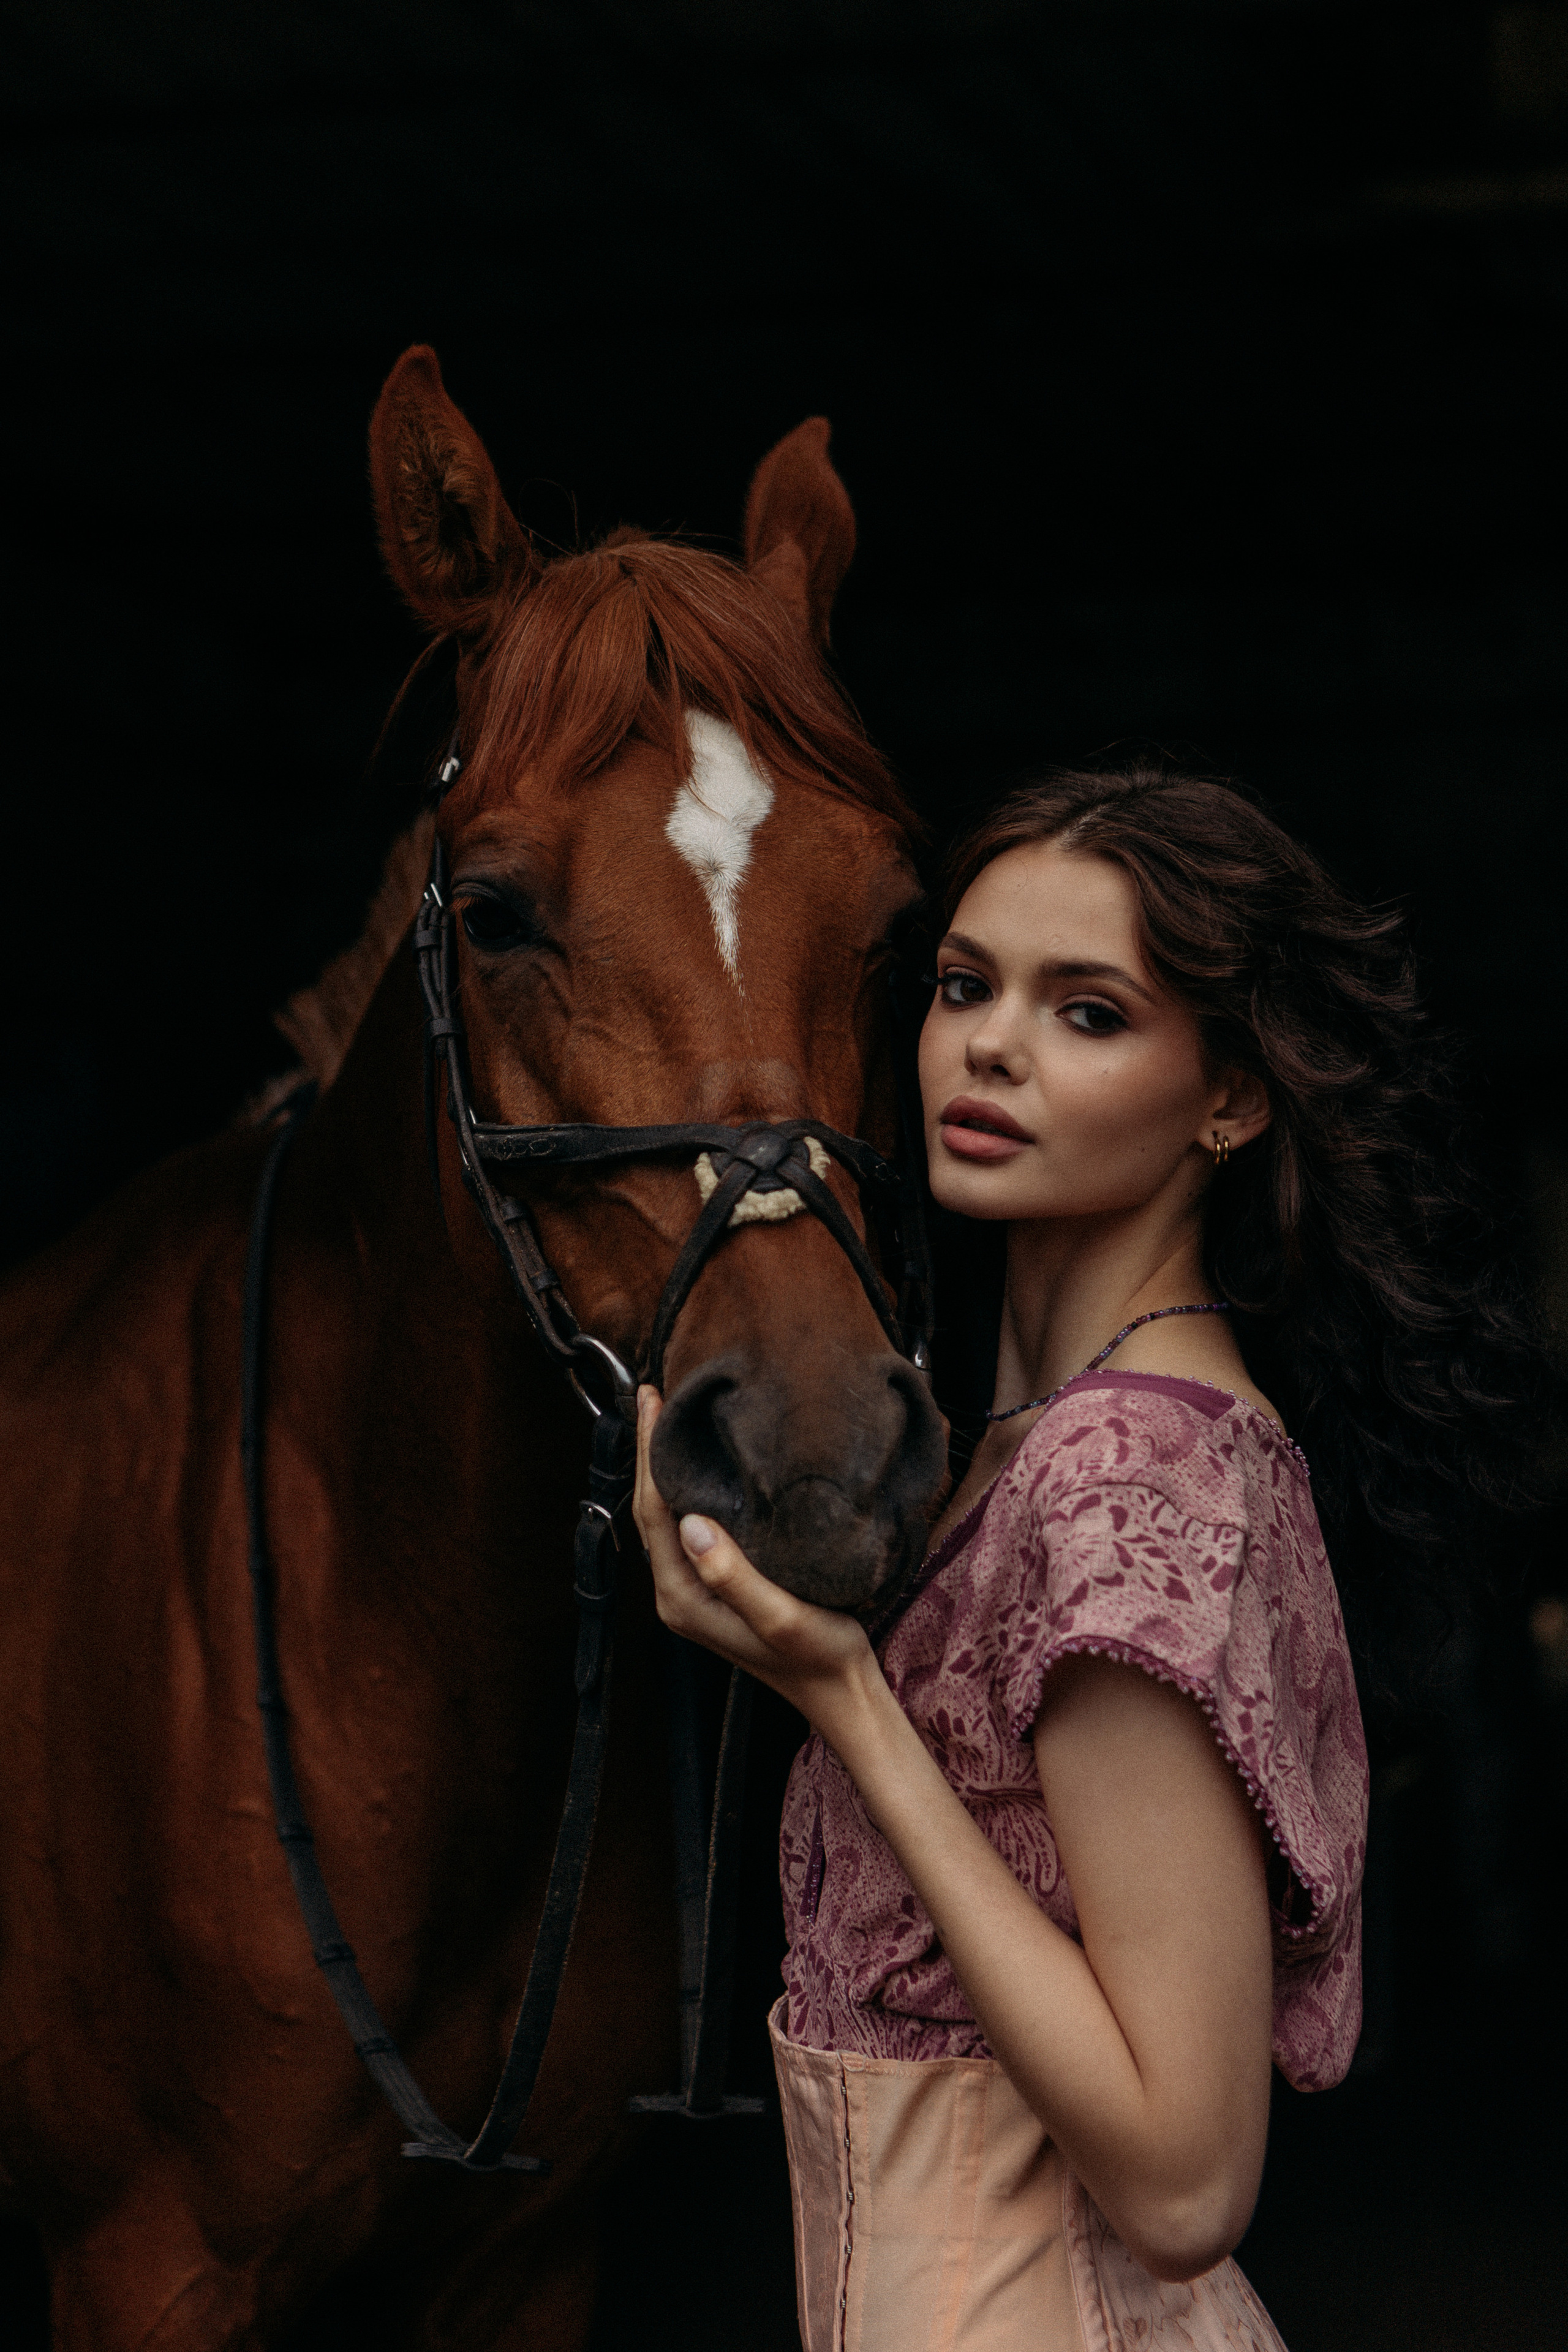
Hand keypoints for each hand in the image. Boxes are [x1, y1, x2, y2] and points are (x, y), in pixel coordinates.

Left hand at [633, 1387, 880, 1742]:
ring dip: (664, 1466)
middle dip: (648, 1450)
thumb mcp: (780, 1616)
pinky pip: (686, 1527)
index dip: (648, 1452)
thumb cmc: (819, 1656)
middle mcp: (678, 1593)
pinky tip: (700, 1465)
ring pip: (666, 1516)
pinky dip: (685, 1487)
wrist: (840, 1692)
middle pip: (651, 1509)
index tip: (651, 1402)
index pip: (653, 1511)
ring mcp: (694, 1592)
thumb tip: (690, 1522)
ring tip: (668, 1420)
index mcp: (683, 1597)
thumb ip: (733, 1574)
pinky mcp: (714, 1587)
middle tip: (652, 1394)